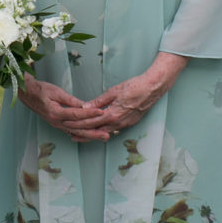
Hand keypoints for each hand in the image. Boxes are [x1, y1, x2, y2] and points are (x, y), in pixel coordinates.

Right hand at [18, 76, 106, 141]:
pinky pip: (72, 131)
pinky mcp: (58, 125)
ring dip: (91, 135)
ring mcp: (57, 125)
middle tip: (107, 134)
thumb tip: (84, 105)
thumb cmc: (41, 90)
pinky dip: (83, 134)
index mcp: (56, 113)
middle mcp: (57, 122)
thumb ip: (71, 100)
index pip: (76, 114)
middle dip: (94, 132)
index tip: (102, 112)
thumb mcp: (56, 92)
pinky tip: (91, 136)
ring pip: (77, 132)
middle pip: (78, 128)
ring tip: (103, 136)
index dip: (90, 113)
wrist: (28, 94)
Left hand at [67, 53, 187, 141]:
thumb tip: (85, 107)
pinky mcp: (130, 123)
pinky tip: (98, 130)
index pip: (91, 123)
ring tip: (81, 136)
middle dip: (83, 134)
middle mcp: (118, 123)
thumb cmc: (134, 86)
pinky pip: (113, 130)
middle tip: (70, 135)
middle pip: (97, 132)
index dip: (78, 125)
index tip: (68, 126)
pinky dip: (103, 131)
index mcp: (112, 115)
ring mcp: (125, 124)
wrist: (153, 88)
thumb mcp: (113, 91)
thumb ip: (99, 101)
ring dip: (93, 134)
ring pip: (105, 132)